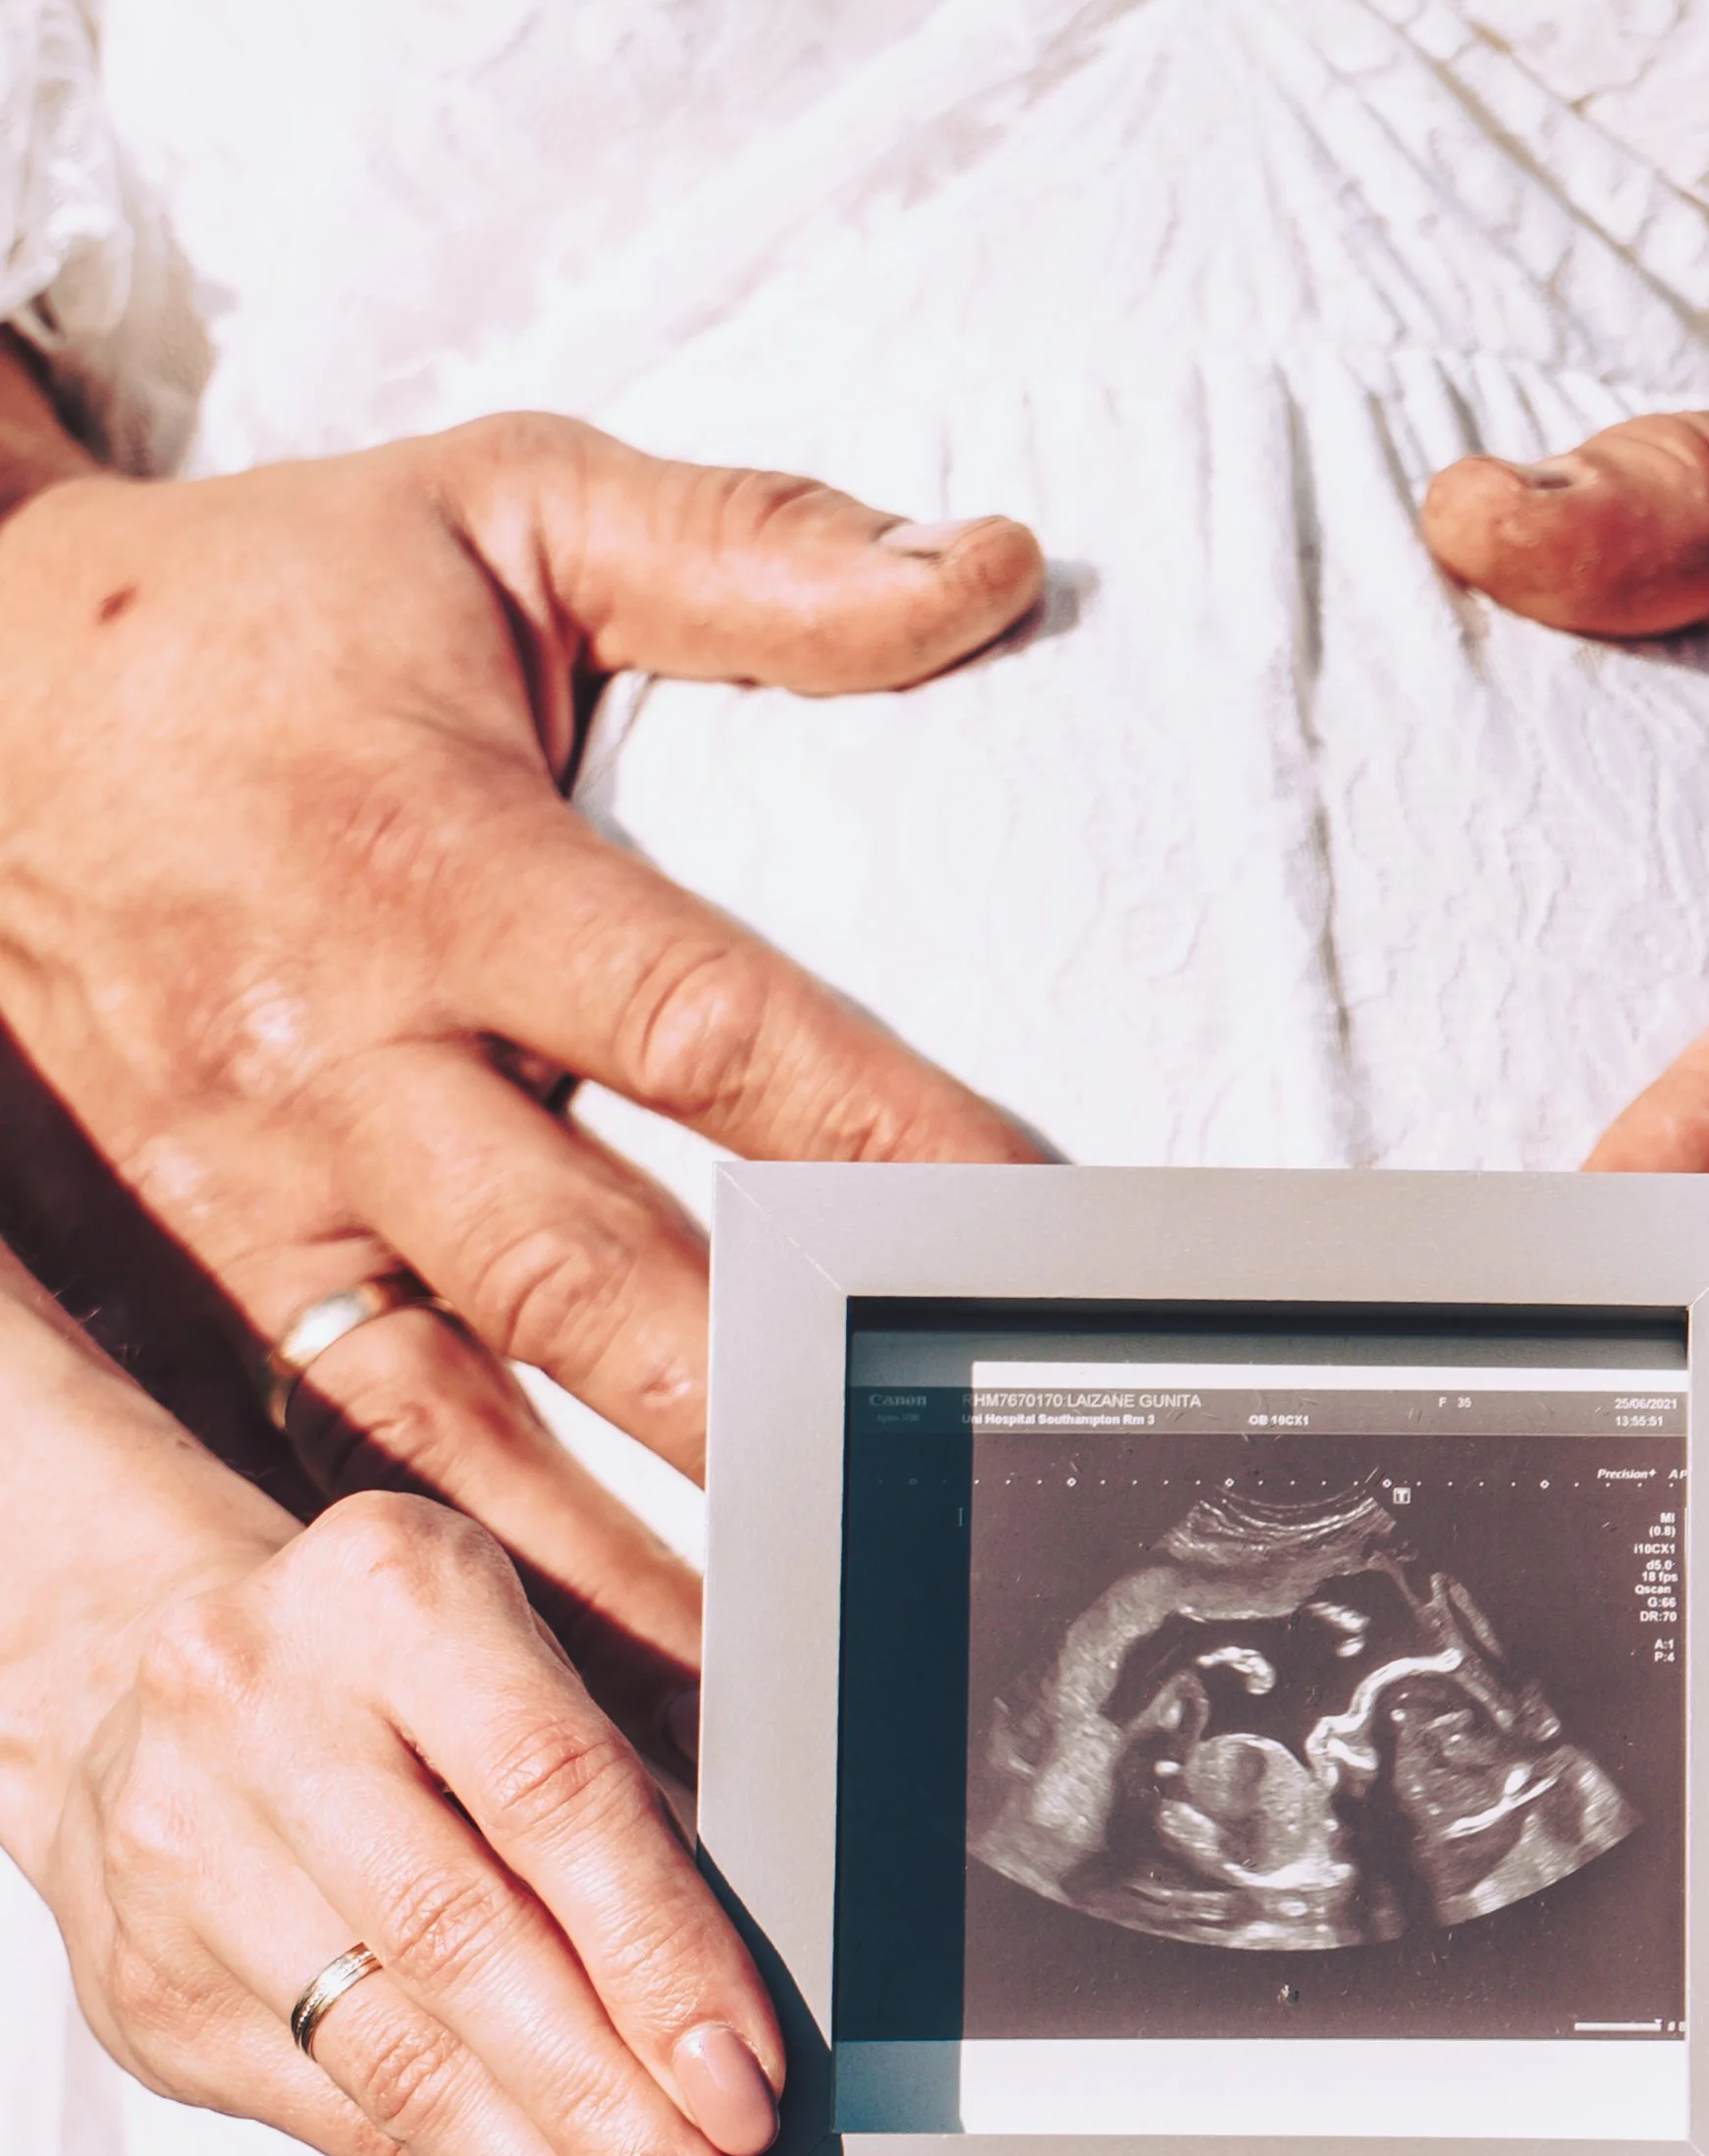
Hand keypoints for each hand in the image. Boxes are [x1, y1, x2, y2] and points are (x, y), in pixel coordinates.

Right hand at [0, 367, 1043, 1716]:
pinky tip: (632, 1650)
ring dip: (647, 1541)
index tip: (1036, 1229)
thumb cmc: (271, 606)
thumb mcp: (503, 504)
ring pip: (479, 1404)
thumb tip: (993, 568)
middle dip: (775, 1393)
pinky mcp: (226, 1263)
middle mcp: (345, 1053)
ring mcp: (272, 1186)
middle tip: (938, 1493)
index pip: (705, 1031)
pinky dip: (504, 1558)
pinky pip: (378, 1439)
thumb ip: (750, 546)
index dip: (881, 1138)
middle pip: (593, 1269)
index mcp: (440, 865)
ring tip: (812, 1651)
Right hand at [30, 1481, 786, 2155]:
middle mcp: (260, 1714)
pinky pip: (342, 2129)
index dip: (661, 1955)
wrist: (130, 1669)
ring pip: (395, 2070)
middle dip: (608, 2116)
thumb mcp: (519, 1628)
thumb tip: (770, 1977)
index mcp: (386, 1593)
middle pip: (463, 1950)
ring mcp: (185, 1860)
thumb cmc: (385, 1660)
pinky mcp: (154, 1991)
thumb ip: (641, 1763)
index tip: (747, 2084)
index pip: (551, 1793)